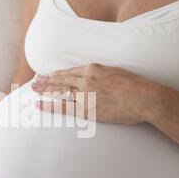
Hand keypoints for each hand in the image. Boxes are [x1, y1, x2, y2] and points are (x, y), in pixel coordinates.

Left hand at [31, 63, 162, 124]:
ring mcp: (85, 93)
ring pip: (59, 91)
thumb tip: (94, 77)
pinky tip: (38, 104)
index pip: (69, 71)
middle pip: (60, 79)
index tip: (47, 75)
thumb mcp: (116, 73)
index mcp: (94, 68)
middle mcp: (86, 79)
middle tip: (34, 82)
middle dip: (45, 81)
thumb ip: (102, 74)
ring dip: (45, 90)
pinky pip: (63, 106)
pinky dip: (49, 105)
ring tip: (33, 90)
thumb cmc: (135, 86)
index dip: (56, 74)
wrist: (145, 98)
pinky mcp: (87, 108)